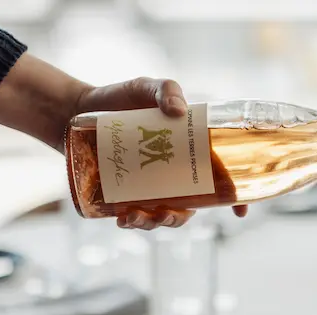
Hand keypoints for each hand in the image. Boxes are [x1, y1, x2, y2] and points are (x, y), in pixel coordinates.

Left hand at [0, 54, 246, 230]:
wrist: (76, 111)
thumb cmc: (119, 98)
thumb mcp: (145, 87)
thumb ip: (166, 90)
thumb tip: (178, 111)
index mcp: (191, 154)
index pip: (221, 181)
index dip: (235, 200)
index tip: (240, 212)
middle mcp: (174, 176)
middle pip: (190, 208)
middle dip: (180, 219)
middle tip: (168, 214)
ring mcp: (150, 188)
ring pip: (162, 217)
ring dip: (154, 225)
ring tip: (135, 217)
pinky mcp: (124, 194)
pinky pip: (134, 217)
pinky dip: (132, 222)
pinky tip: (122, 218)